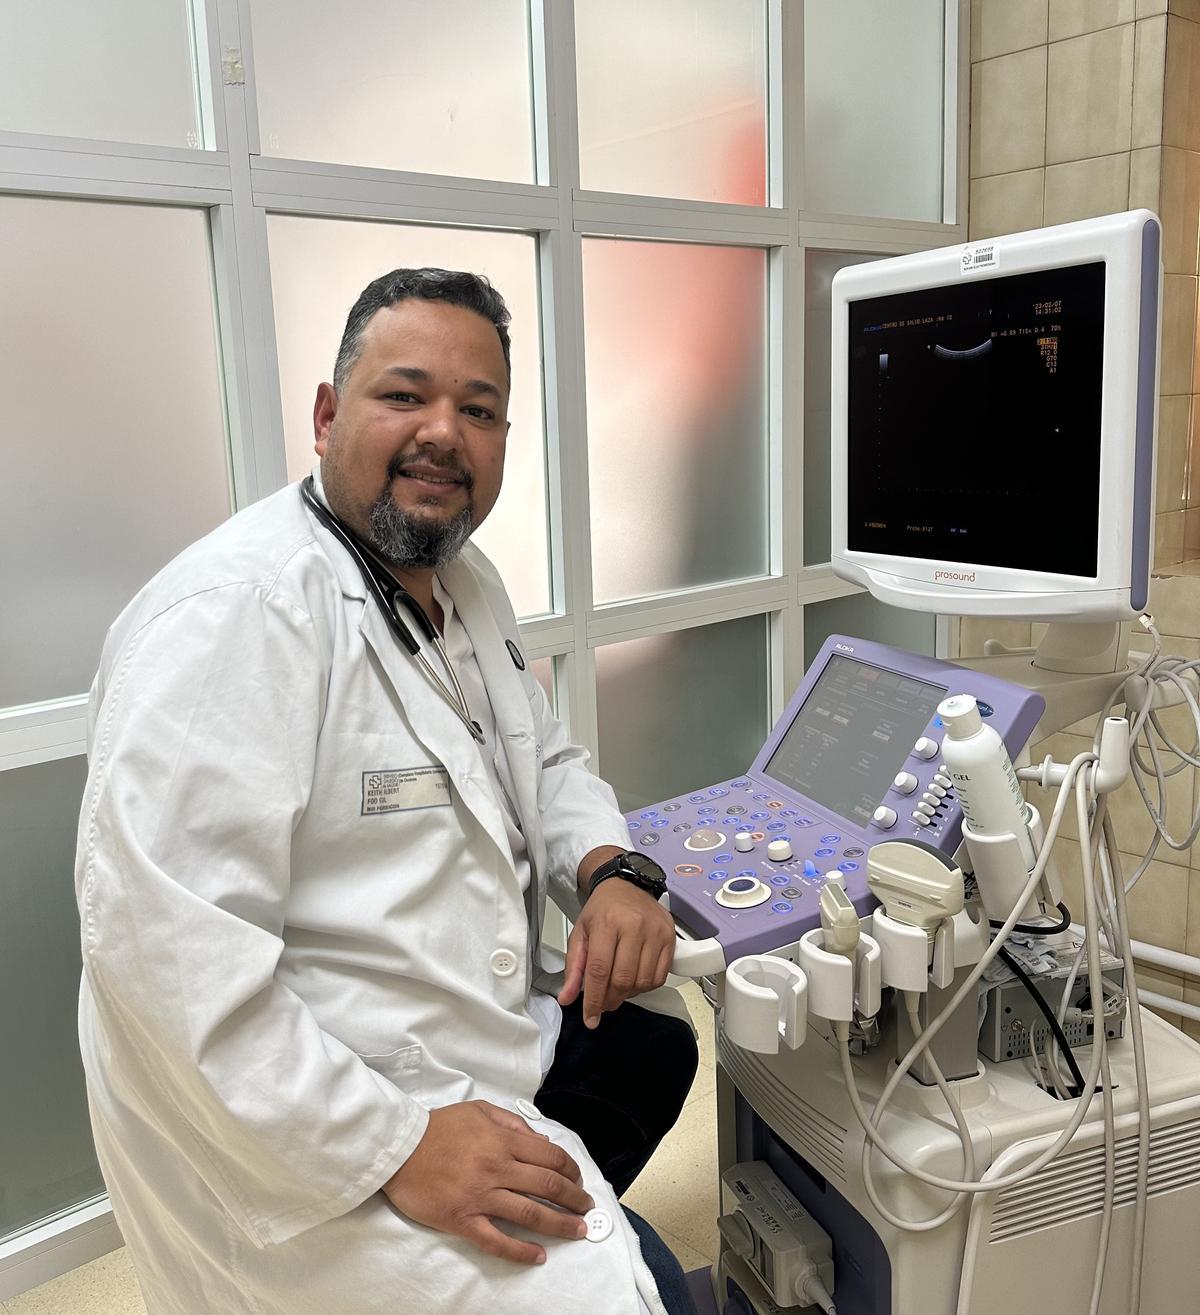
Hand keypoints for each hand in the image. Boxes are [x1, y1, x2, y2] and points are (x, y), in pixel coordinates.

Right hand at [382, 1100, 593, 1264]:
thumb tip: (543, 1142)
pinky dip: (520, 1251)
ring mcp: (481, 1197)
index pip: (551, 1157)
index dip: (571, 1170)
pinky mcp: (462, 1220)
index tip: (579, 1181)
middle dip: (574, 1199)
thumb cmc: (438, 1128)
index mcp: (503, 1141)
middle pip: (548, 1186)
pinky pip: (496, 1241)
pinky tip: (537, 1256)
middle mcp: (497, 1168)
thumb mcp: (479, 1111)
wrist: (399, 1148)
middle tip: (586, 1209)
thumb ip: (513, 1124)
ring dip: (559, 1225)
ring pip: (530, 1214)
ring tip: (577, 1232)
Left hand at [558, 877, 675, 1027]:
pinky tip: (635, 979)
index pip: (600, 970)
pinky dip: (646, 986)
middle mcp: (634, 926)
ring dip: (628, 994)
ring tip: (617, 987)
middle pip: (623, 979)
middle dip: (610, 1000)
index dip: (594, 999)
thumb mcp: (580, 933)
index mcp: (607, 923)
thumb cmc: (602, 910)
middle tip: (603, 1003)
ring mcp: (655, 932)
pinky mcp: (670, 937)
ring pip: (643, 982)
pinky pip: (660, 977)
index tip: (590, 1017)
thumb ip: (573, 967)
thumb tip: (568, 997)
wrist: (626, 886)